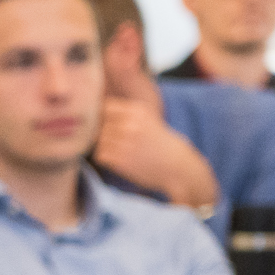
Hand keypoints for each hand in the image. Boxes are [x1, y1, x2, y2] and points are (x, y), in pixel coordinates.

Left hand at [95, 97, 218, 208]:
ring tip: (118, 152)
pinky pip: (100, 155)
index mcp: (137, 111)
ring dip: (104, 146)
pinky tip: (117, 160)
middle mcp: (130, 124)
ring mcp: (125, 142)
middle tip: (115, 142)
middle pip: (100, 125)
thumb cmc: (161, 144)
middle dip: (103, 133)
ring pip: (99, 140)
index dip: (103, 117)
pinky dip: (105, 158)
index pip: (105, 107)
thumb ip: (127, 115)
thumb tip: (97, 114)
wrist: (177, 167)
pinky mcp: (120, 160)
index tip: (107, 125)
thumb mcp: (149, 120)